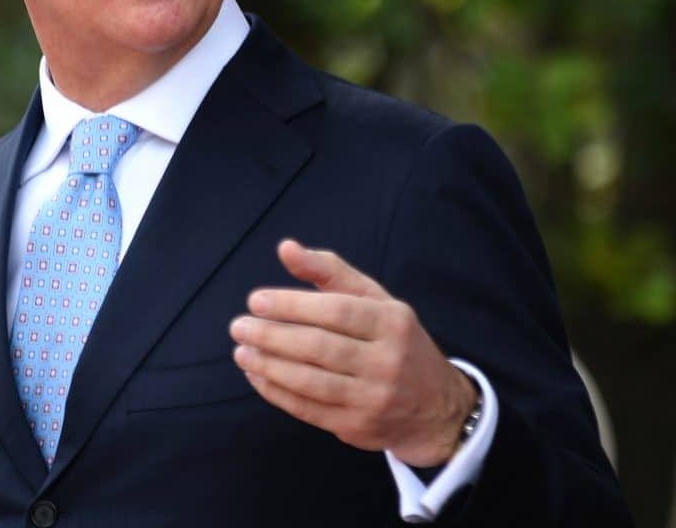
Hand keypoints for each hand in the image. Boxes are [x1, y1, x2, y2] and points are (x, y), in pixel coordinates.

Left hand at [229, 239, 476, 466]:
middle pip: (319, 347)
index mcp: (392, 323)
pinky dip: (276, 392)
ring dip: (268, 366)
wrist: (436, 408)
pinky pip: (308, 409)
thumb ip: (330, 271)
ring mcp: (373, 398)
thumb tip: (285, 248)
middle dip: (272, 336)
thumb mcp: (375, 300)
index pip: (336, 311)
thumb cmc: (396, 342)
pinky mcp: (357, 427)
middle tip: (239, 327)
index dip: (292, 305)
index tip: (256, 301)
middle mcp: (386, 361)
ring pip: (310, 382)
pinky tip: (256, 375)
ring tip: (241, 352)